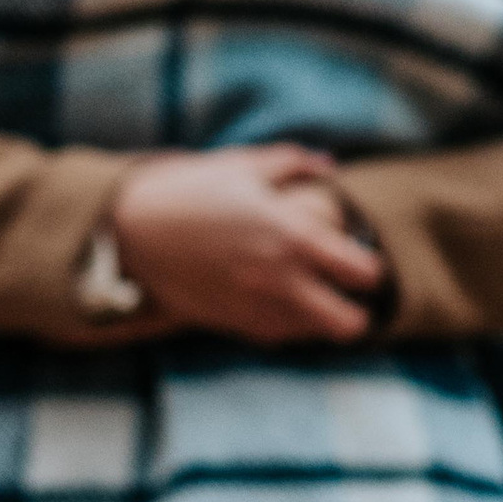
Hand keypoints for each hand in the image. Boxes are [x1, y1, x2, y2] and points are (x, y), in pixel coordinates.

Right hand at [110, 145, 387, 343]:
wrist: (130, 231)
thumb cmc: (189, 190)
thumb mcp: (245, 165)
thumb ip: (295, 163)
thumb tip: (329, 165)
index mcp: (293, 237)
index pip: (362, 272)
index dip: (372, 270)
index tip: (362, 262)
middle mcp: (280, 280)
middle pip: (346, 323)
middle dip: (358, 315)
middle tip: (350, 299)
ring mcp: (253, 307)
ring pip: (311, 336)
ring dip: (320, 322)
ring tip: (316, 302)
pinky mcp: (229, 322)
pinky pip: (275, 337)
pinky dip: (287, 327)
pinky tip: (281, 306)